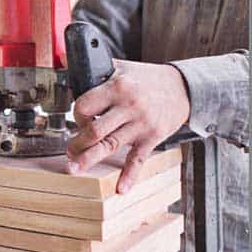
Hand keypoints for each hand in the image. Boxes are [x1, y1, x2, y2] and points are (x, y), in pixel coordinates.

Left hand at [66, 59, 189, 193]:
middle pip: (95, 130)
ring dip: (89, 158)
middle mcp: (129, 106)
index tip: (79, 121)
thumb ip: (97, 71)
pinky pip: (138, 159)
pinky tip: (120, 188)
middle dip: (77, 144)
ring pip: (110, 145)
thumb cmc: (147, 78)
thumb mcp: (122, 67)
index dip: (77, 116)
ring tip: (74, 168)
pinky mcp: (153, 137)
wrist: (183, 87)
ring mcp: (141, 124)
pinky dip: (129, 175)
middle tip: (68, 152)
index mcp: (118, 87)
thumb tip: (68, 63)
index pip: (86, 106)